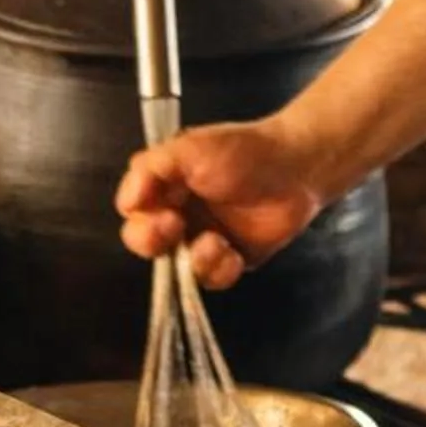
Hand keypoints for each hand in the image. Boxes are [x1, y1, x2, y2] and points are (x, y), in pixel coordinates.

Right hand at [115, 118, 329, 290]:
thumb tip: (129, 200)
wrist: (296, 169)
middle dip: (154, 241)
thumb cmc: (243, 150)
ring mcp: (201, 238)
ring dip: (193, 260)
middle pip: (145, 241)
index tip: (158, 211)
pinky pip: (210, 279)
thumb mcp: (191, 147)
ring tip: (217, 242)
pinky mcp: (227, 260)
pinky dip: (219, 270)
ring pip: (176, 268)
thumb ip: (153, 167)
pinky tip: (233, 254)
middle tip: (176, 228)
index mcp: (165, 184)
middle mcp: (178, 212)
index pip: (132, 208)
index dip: (139, 216)